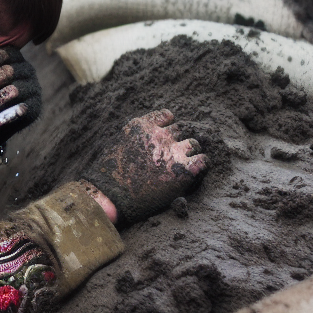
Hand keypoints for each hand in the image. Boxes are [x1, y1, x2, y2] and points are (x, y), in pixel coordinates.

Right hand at [80, 110, 205, 225]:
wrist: (110, 196)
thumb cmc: (109, 176)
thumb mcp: (118, 146)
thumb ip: (135, 139)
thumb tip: (145, 145)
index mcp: (142, 126)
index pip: (166, 116)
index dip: (167, 126)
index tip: (164, 136)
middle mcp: (159, 135)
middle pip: (180, 130)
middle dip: (177, 141)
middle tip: (173, 156)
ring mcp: (172, 152)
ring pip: (194, 144)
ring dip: (190, 152)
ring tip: (184, 165)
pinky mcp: (183, 170)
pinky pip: (203, 161)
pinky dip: (201, 165)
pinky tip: (195, 172)